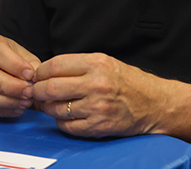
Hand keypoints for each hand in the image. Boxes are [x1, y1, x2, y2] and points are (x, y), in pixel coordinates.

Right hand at [0, 34, 40, 117]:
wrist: (3, 68)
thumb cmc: (14, 60)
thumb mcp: (25, 56)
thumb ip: (32, 66)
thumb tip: (36, 79)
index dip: (14, 65)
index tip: (30, 74)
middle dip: (11, 87)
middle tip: (29, 92)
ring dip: (7, 101)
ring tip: (25, 102)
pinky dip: (3, 111)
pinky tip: (17, 108)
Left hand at [32, 53, 164, 137]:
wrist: (155, 103)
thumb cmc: (130, 82)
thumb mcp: (106, 63)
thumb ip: (79, 65)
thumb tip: (48, 71)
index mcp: (97, 63)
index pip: (56, 65)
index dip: (41, 71)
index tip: (37, 75)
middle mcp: (96, 84)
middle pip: (51, 87)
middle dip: (38, 91)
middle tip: (36, 92)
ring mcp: (97, 106)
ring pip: (57, 109)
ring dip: (48, 108)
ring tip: (51, 105)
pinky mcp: (99, 126)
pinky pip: (68, 126)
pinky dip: (61, 122)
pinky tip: (66, 117)